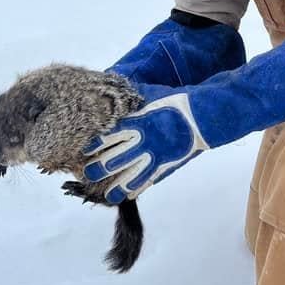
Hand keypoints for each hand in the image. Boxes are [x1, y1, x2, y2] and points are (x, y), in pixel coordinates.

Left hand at [83, 92, 207, 202]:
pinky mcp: (164, 166)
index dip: (93, 147)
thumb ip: (130, 99)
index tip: (85, 151)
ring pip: (127, 178)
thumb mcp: (148, 95)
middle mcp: (140, 143)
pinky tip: (127, 195)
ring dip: (114, 188)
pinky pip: (146, 182)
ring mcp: (152, 157)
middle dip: (96, 169)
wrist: (199, 116)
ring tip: (106, 194)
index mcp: (134, 123)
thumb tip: (112, 89)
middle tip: (88, 172)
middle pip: (111, 161)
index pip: (106, 138)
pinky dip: (135, 190)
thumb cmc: (173, 101)